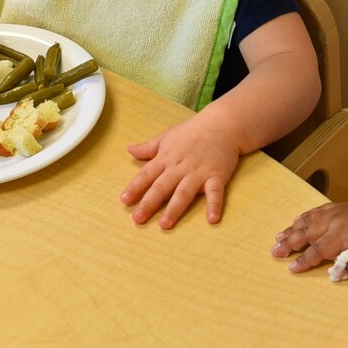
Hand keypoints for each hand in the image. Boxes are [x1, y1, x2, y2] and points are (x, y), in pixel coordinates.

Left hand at [121, 115, 241, 228]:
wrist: (222, 123)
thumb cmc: (192, 131)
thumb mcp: (166, 137)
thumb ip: (148, 147)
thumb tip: (129, 149)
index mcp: (166, 158)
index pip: (146, 175)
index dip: (135, 188)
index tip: (124, 201)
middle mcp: (179, 167)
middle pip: (162, 187)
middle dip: (149, 203)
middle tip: (138, 219)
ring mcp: (198, 172)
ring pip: (184, 192)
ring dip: (174, 209)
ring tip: (165, 224)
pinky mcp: (217, 175)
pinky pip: (215, 192)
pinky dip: (214, 205)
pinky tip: (212, 219)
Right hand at [273, 200, 347, 278]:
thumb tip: (334, 274)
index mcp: (341, 234)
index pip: (317, 250)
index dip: (303, 260)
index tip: (291, 268)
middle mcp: (333, 221)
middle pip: (306, 234)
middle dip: (289, 244)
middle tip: (274, 252)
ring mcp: (333, 212)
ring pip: (307, 222)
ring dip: (290, 230)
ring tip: (277, 238)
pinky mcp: (335, 207)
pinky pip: (314, 212)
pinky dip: (302, 217)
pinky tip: (293, 220)